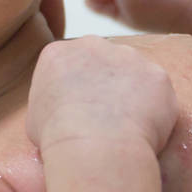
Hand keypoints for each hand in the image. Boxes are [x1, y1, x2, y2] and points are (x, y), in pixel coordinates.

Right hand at [26, 36, 179, 191]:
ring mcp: (127, 57)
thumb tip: (60, 108)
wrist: (93, 147)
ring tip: (128, 123)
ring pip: (132, 71)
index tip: (80, 107)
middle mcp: (92, 45)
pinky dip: (155, 107)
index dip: (76, 86)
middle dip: (105, 80)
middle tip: (106, 112)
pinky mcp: (155, 74)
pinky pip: (157, 90)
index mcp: (58, 53)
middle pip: (102, 59)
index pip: (69, 63)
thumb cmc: (58, 136)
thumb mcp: (35, 114)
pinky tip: (146, 127)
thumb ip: (50, 98)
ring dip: (132, 91)